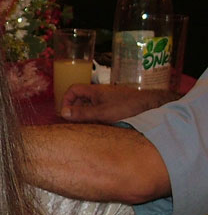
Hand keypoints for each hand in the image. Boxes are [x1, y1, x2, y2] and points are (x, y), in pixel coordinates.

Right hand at [59, 83, 178, 121]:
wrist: (150, 105)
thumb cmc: (126, 107)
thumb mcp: (102, 113)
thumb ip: (82, 113)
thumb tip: (63, 113)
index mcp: (94, 91)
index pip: (73, 90)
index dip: (66, 100)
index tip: (66, 113)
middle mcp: (100, 92)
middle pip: (80, 97)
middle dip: (75, 109)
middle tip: (74, 122)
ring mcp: (108, 98)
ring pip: (90, 104)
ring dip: (85, 114)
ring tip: (86, 125)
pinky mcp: (115, 104)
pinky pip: (99, 108)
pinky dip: (95, 115)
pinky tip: (99, 124)